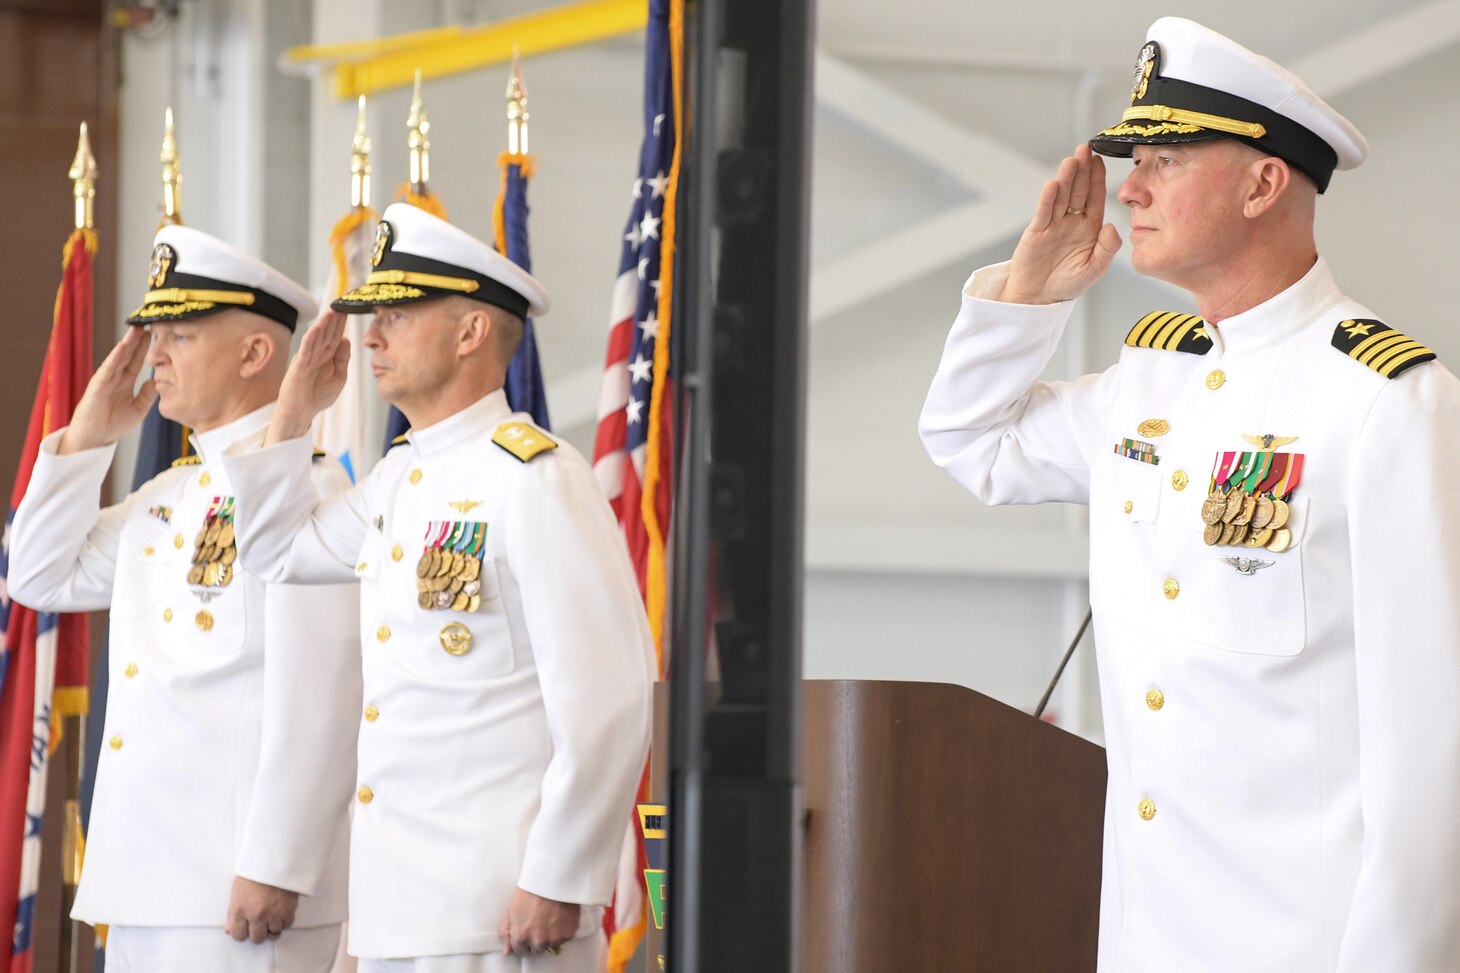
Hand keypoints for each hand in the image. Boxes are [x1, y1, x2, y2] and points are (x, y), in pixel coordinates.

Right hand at [58, 327, 156, 454]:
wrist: (94, 438)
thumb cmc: (113, 425)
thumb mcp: (138, 409)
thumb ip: (147, 395)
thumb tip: (157, 381)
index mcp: (125, 382)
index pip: (137, 361)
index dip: (146, 348)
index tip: (157, 335)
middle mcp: (115, 377)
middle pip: (129, 354)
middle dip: (138, 339)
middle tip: (150, 323)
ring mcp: (106, 379)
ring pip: (119, 357)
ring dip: (128, 342)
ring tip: (138, 328)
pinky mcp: (98, 384)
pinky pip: (108, 367)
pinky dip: (116, 356)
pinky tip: (124, 346)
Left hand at [224, 876, 298, 943]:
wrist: (274, 857)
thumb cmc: (254, 870)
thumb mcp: (236, 891)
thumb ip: (233, 913)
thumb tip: (230, 929)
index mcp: (239, 910)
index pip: (238, 936)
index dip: (242, 932)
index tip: (245, 928)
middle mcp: (256, 915)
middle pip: (256, 938)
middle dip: (257, 931)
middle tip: (259, 923)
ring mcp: (273, 914)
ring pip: (273, 933)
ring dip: (272, 926)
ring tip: (271, 917)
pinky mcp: (288, 909)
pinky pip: (287, 924)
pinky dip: (284, 920)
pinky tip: (281, 912)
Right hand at [266, 310, 350, 445]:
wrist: (301, 413)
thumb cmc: (318, 396)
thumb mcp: (338, 377)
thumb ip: (342, 359)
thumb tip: (347, 339)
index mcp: (327, 356)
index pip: (336, 336)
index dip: (342, 324)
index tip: (349, 309)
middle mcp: (317, 354)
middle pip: (327, 333)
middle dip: (335, 319)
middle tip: (342, 304)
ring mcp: (307, 359)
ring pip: (316, 338)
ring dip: (323, 325)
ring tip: (331, 311)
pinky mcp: (298, 367)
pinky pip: (305, 350)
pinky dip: (310, 339)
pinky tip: (316, 329)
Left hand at [498, 888, 579, 956]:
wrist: (552, 878)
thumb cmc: (532, 890)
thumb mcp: (512, 910)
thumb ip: (507, 933)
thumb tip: (507, 951)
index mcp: (521, 937)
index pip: (520, 951)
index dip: (524, 940)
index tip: (528, 931)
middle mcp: (538, 941)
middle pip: (537, 949)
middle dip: (537, 938)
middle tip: (540, 921)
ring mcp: (554, 938)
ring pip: (552, 944)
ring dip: (551, 935)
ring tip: (551, 916)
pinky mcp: (569, 933)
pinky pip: (565, 937)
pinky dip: (564, 930)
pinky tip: (560, 916)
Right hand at [998, 144, 1122, 304]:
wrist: (1039, 298)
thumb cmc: (1068, 284)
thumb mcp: (1094, 269)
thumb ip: (1106, 249)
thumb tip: (1112, 226)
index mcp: (1089, 228)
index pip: (1095, 198)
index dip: (1097, 179)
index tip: (1100, 160)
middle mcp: (1072, 221)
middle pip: (1078, 190)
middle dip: (1082, 170)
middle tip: (1086, 148)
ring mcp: (1053, 224)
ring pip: (1062, 196)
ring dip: (1066, 178)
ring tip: (1072, 160)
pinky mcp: (1036, 232)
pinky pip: (1044, 212)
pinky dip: (1048, 199)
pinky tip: (1054, 185)